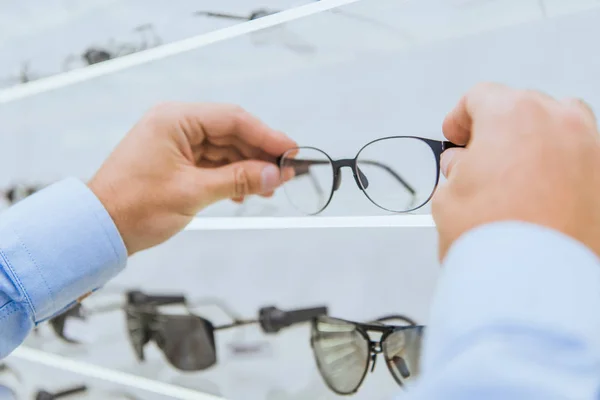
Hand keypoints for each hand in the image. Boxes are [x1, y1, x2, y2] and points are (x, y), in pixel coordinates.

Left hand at [88, 102, 295, 253]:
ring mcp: (175, 143)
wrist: (99, 228)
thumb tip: (273, 174)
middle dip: (259, 155)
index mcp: (174, 120)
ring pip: (224, 149)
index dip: (267, 135)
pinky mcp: (176, 160)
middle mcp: (175, 125)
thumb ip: (238, 180)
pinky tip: (243, 192)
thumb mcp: (193, 193)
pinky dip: (230, 176)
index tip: (291, 151)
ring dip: (247, 168)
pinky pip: (212, 163)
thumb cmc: (132, 207)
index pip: (233, 119)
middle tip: (285, 173)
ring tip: (268, 187)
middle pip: (231, 133)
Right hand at [432, 83, 599, 259]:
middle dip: (497, 131)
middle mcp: (559, 123)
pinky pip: (580, 158)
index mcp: (513, 115)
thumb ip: (456, 169)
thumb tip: (464, 166)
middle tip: (479, 160)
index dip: (460, 117)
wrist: (534, 284)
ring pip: (559, 127)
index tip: (456, 135)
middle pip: (522, 107)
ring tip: (516, 174)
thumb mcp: (449, 197)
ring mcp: (590, 149)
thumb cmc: (498, 241)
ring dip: (535, 142)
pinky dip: (562, 167)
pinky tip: (542, 195)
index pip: (480, 97)